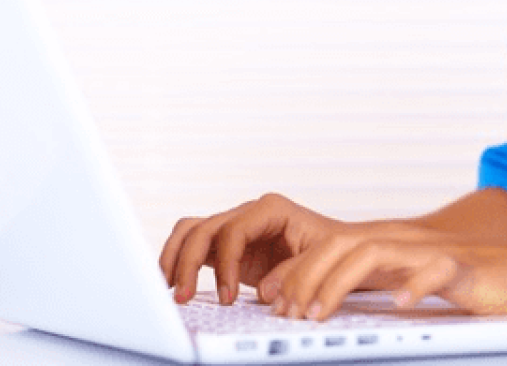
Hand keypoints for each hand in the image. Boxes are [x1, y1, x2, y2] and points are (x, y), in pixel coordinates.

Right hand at [159, 193, 343, 304]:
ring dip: (176, 257)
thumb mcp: (321, 260)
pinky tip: (173, 283)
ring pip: (192, 230)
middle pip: (206, 227)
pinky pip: (195, 245)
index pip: (234, 229)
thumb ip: (293, 272)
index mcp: (271, 209)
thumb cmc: (332, 249)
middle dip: (189, 261)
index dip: (225, 264)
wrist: (337, 250)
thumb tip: (264, 290)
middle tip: (184, 296)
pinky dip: (180, 261)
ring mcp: (235, 227)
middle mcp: (249, 213)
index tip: (226, 297)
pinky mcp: (228, 246)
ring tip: (169, 289)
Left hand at [268, 227, 506, 320]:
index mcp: (386, 242)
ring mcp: (430, 251)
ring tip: (320, 312)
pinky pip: (436, 270)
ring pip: (376, 252)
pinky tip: (399, 304)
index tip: (275, 301)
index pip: (330, 245)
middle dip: (308, 276)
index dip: (298, 271)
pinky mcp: (461, 266)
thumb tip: (322, 301)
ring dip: (341, 281)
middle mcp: (402, 240)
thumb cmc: (458, 278)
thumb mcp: (403, 278)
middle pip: (343, 243)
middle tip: (288, 312)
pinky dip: (414, 285)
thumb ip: (369, 283)